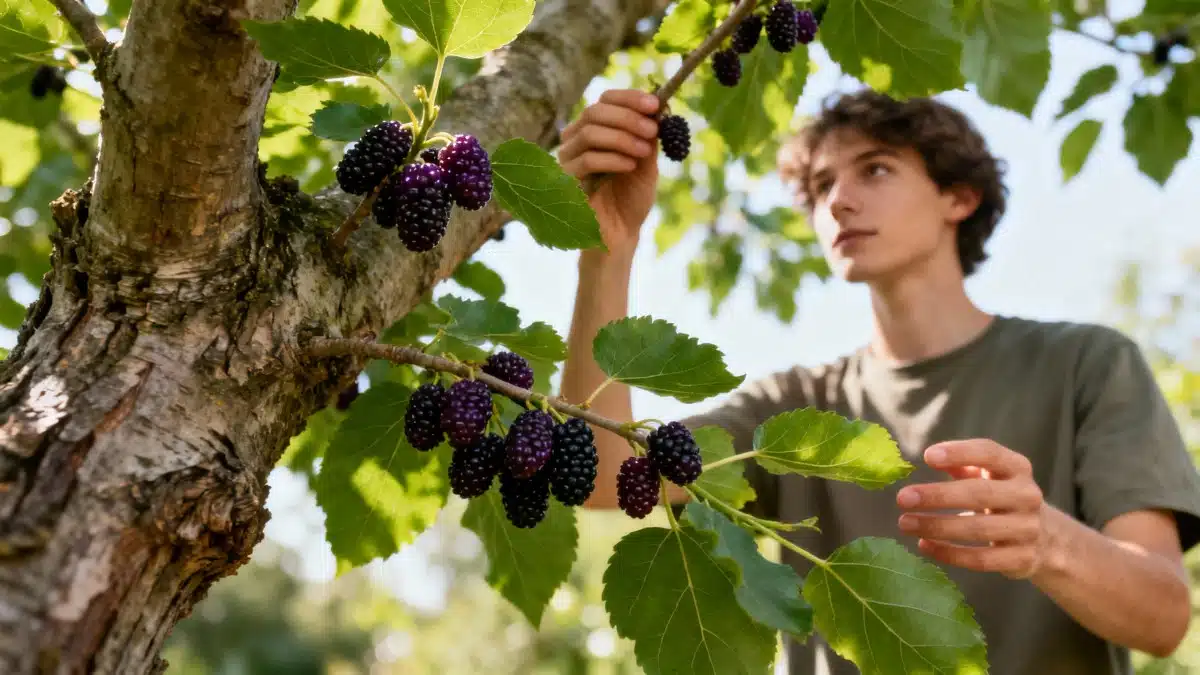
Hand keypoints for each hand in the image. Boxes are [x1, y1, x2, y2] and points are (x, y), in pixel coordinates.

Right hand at [558, 89, 660, 253]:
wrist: (621, 234)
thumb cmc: (631, 198)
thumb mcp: (646, 162)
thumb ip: (647, 136)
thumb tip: (658, 107)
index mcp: (594, 129)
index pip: (605, 100)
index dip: (629, 98)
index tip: (654, 105)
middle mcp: (576, 140)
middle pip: (595, 112)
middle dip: (628, 117)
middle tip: (652, 130)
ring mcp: (567, 159)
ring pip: (590, 133)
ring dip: (622, 138)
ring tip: (644, 151)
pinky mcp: (565, 181)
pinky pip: (587, 160)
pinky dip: (613, 158)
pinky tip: (630, 166)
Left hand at [895, 439, 1049, 579]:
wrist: (1046, 538)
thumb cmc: (1002, 497)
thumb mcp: (990, 475)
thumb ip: (963, 464)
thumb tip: (930, 456)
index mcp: (1017, 467)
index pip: (989, 453)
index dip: (959, 453)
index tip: (926, 457)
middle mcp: (1027, 496)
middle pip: (979, 494)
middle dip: (937, 496)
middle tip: (903, 498)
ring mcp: (1027, 529)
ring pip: (977, 529)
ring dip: (936, 527)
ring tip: (905, 523)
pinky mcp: (1022, 559)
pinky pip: (980, 559)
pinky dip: (948, 553)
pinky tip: (924, 546)